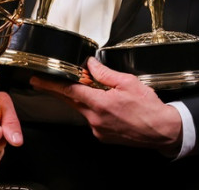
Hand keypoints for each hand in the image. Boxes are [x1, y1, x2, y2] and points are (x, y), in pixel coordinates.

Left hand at [30, 57, 182, 154]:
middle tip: (52, 81)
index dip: (51, 85)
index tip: (37, 80)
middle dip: (63, 90)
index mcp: (100, 103)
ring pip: (83, 109)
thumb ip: (106, 73)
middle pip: (72, 101)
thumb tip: (91, 64)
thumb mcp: (128, 83)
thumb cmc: (148, 108)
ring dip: (85, 99)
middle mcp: (95, 118)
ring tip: (100, 91)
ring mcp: (98, 129)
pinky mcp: (102, 135)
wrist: (161, 130)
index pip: (69, 91)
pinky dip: (95, 109)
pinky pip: (93, 119)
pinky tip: (110, 105)